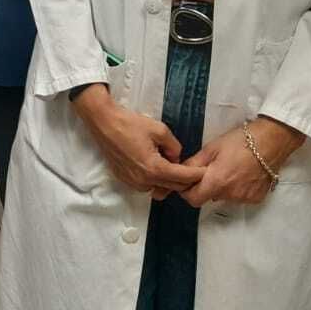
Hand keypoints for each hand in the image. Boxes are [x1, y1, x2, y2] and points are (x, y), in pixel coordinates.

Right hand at [73, 86, 202, 195]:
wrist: (104, 123)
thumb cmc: (130, 124)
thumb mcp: (159, 130)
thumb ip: (174, 146)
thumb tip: (176, 157)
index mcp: (154, 168)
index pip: (183, 178)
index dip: (197, 174)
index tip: (206, 171)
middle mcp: (144, 180)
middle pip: (173, 187)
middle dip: (185, 179)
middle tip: (192, 169)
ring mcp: (133, 182)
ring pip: (160, 188)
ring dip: (168, 180)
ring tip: (168, 164)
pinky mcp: (125, 180)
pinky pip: (146, 185)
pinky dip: (154, 179)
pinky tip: (152, 165)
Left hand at [180, 119, 303, 207]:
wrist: (271, 142)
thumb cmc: (240, 141)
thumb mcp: (212, 148)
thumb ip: (195, 163)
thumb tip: (181, 172)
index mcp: (217, 182)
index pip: (193, 199)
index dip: (186, 191)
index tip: (187, 181)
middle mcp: (231, 195)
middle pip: (208, 197)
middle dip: (204, 187)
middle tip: (208, 170)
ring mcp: (245, 198)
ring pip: (224, 197)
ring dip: (221, 187)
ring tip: (228, 169)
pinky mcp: (256, 198)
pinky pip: (238, 197)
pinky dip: (235, 188)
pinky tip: (241, 174)